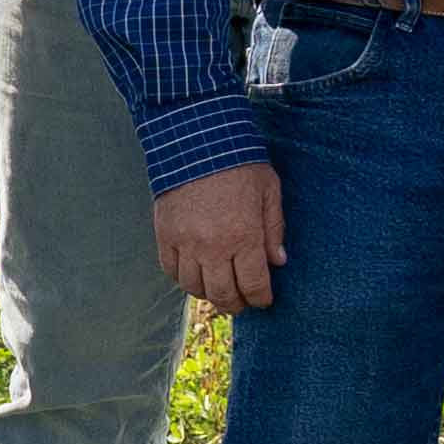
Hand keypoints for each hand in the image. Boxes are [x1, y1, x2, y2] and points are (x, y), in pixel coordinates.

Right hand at [157, 163, 287, 313]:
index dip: (261, 298)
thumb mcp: (269, 190)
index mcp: (244, 236)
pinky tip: (195, 274)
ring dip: (209, 294)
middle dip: (237, 303)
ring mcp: (186, 243)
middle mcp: (213, 246)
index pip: (254, 285)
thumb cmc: (239, 162)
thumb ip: (274, 229)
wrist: (195, 140)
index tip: (264, 299)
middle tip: (242, 301)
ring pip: (195, 288)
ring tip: (218, 289)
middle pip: (224, 294)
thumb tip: (279, 261)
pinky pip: (171, 271)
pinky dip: (183, 278)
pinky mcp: (164, 235)